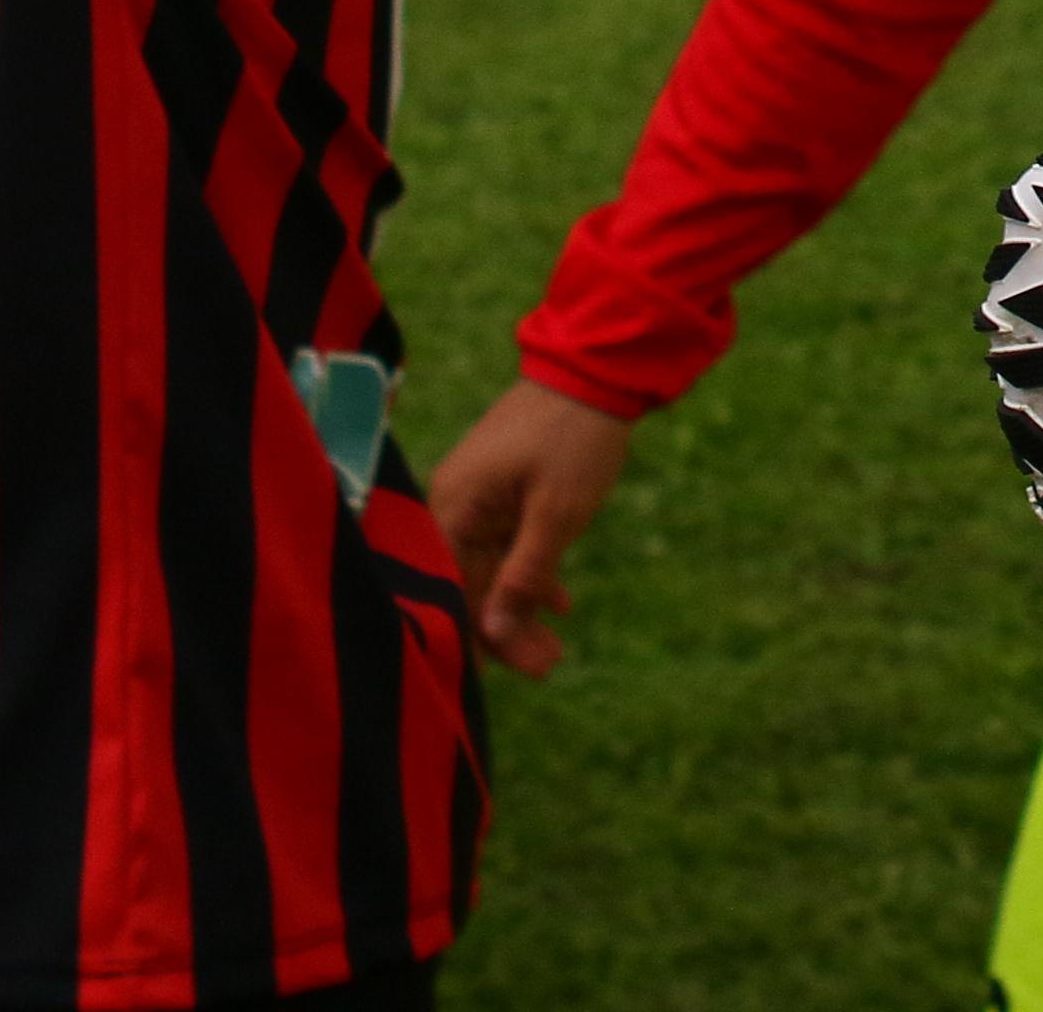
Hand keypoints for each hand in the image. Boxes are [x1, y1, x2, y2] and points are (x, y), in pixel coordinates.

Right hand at [427, 375, 635, 678]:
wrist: (596, 368)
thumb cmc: (574, 438)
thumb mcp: (556, 514)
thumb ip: (523, 576)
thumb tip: (494, 635)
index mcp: (454, 507)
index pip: (447, 590)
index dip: (472, 636)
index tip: (504, 674)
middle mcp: (454, 503)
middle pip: (468, 584)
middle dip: (504, 631)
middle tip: (547, 667)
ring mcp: (477, 495)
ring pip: (489, 568)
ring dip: (520, 607)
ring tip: (553, 650)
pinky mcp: (501, 489)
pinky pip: (506, 544)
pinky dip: (530, 573)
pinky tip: (558, 604)